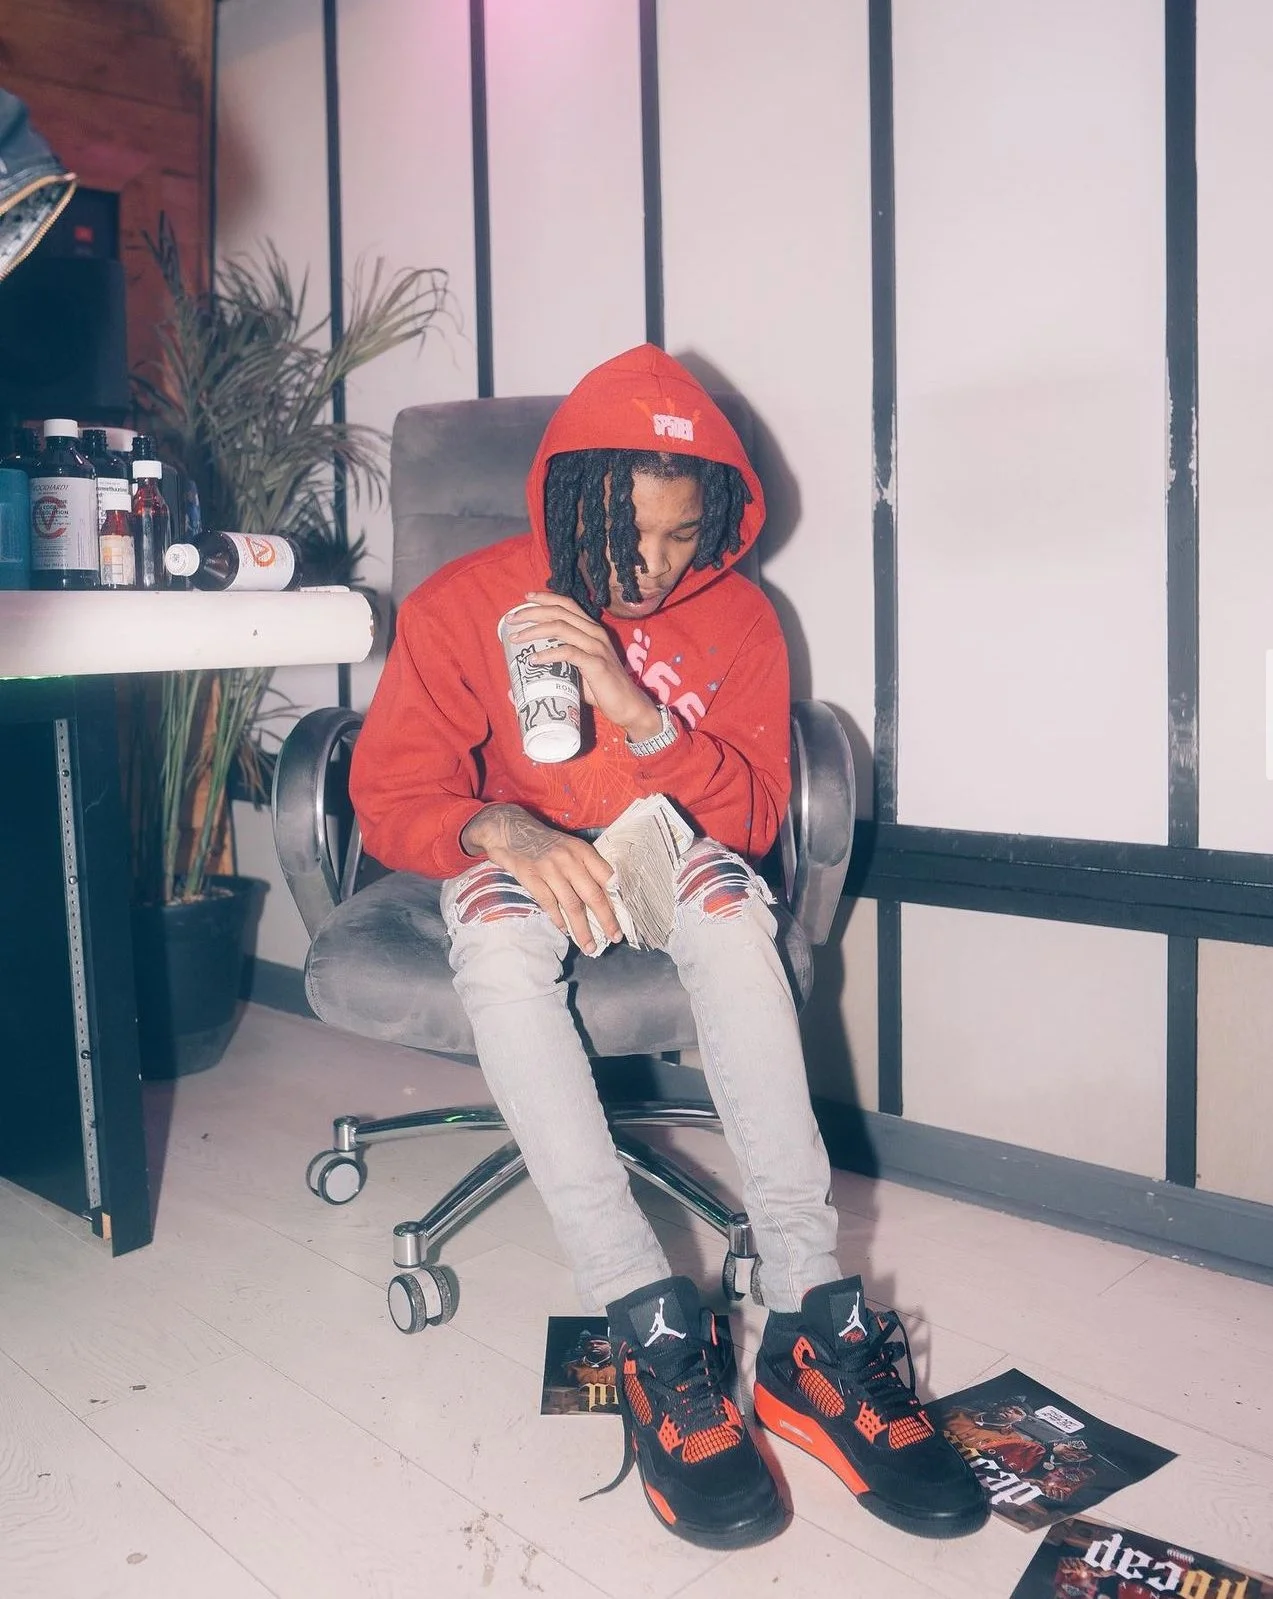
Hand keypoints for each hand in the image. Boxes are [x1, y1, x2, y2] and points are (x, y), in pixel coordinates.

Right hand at [460, 804, 621, 952]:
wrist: (511, 830)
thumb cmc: (545, 843)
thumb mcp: (570, 848)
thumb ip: (587, 868)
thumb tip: (607, 897)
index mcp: (582, 851)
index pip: (606, 877)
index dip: (617, 899)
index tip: (624, 916)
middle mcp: (569, 859)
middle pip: (592, 895)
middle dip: (606, 919)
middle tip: (614, 937)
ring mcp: (549, 869)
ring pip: (571, 905)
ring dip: (582, 929)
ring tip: (589, 946)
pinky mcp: (531, 877)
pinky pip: (549, 904)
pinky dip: (558, 920)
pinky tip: (565, 931)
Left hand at [509, 593, 661, 741]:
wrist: (628, 706)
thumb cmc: (602, 689)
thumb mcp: (577, 673)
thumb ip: (555, 669)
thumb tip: (523, 680)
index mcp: (591, 630)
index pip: (567, 604)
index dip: (546, 598)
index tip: (525, 598)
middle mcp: (594, 633)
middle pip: (559, 612)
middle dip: (532, 612)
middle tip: (511, 620)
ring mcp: (596, 648)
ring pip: (561, 628)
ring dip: (534, 631)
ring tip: (515, 638)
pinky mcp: (596, 664)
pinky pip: (568, 653)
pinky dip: (548, 655)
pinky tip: (533, 660)